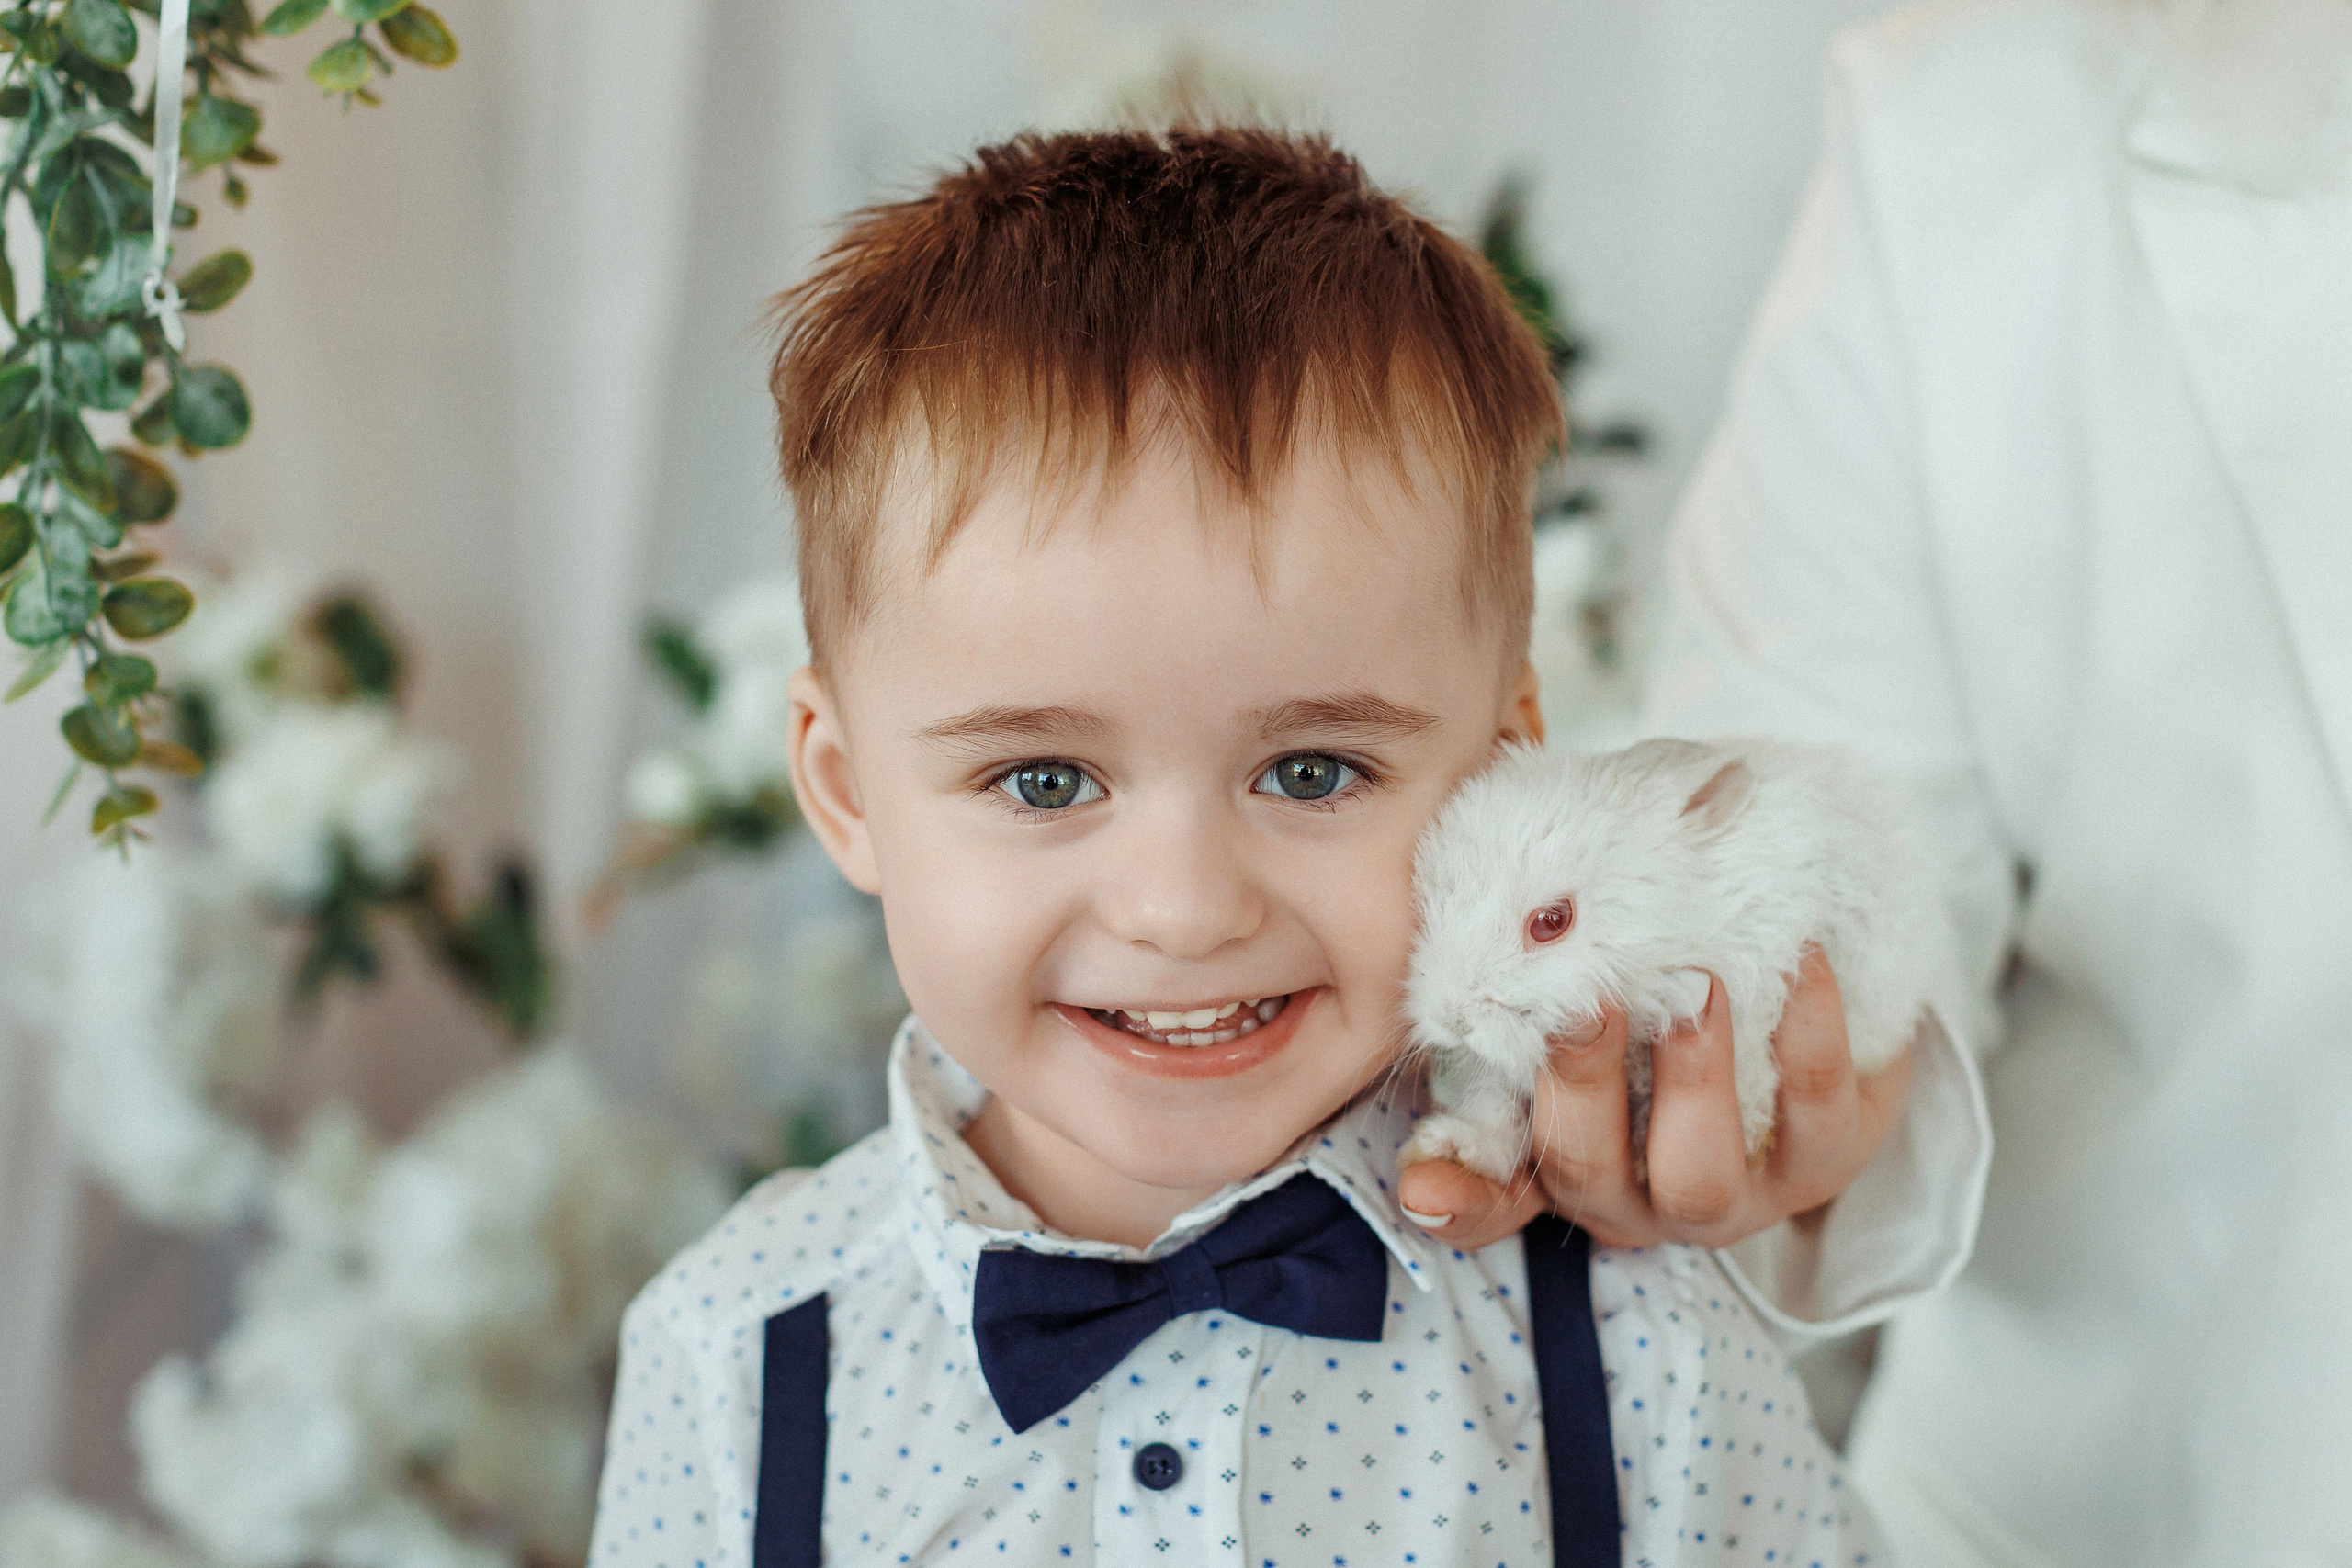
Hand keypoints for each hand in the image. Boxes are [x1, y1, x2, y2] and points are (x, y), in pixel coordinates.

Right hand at [1395, 947, 1912, 1250]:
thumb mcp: (1591, 984)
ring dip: (1693, 1081)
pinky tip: (1800, 959)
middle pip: (1588, 1173)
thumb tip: (1473, 919)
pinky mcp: (1827, 1160)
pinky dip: (1807, 1035)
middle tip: (1586, 1002)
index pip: (1488, 1200)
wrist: (1805, 997)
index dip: (1452, 1198)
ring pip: (1699, 1176)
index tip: (1419, 1187)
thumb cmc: (1665, 985)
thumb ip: (1535, 969)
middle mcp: (1640, 1197)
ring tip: (1699, 989)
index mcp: (1564, 1160)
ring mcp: (1737, 1194)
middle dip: (1582, 1088)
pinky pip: (1817, 1113)